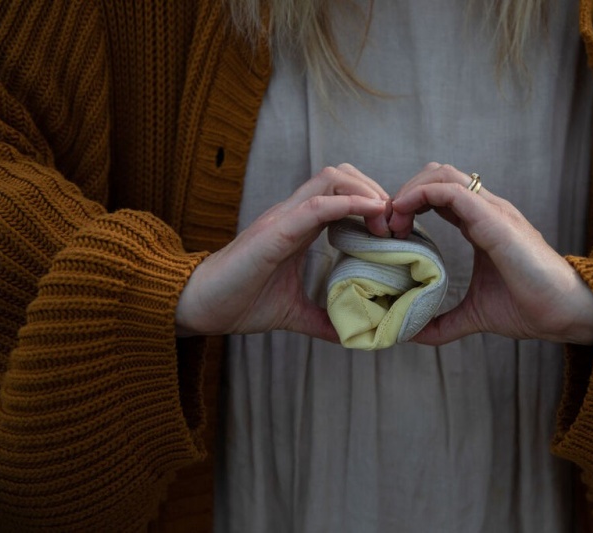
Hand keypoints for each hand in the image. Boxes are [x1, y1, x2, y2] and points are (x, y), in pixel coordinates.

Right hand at [175, 164, 389, 338]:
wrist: (199, 306)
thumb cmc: (240, 302)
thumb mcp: (293, 311)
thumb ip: (322, 319)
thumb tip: (352, 335)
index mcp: (299, 226)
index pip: (342, 192)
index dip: (372, 202)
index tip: (392, 230)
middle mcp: (293, 214)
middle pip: (341, 174)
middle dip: (374, 190)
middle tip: (393, 223)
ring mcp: (283, 218)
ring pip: (331, 178)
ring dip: (366, 192)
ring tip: (384, 220)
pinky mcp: (274, 231)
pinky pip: (315, 205)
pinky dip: (347, 204)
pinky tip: (371, 214)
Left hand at [389, 163, 592, 344]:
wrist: (565, 312)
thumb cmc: (529, 308)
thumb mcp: (474, 314)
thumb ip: (443, 323)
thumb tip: (411, 334)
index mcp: (482, 224)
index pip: (439, 194)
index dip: (409, 205)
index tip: (390, 233)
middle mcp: (487, 210)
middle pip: (436, 175)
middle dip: (404, 192)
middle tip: (387, 227)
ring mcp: (492, 211)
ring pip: (442, 174)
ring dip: (409, 191)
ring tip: (393, 223)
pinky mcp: (495, 220)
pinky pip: (451, 190)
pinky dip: (420, 195)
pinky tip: (404, 216)